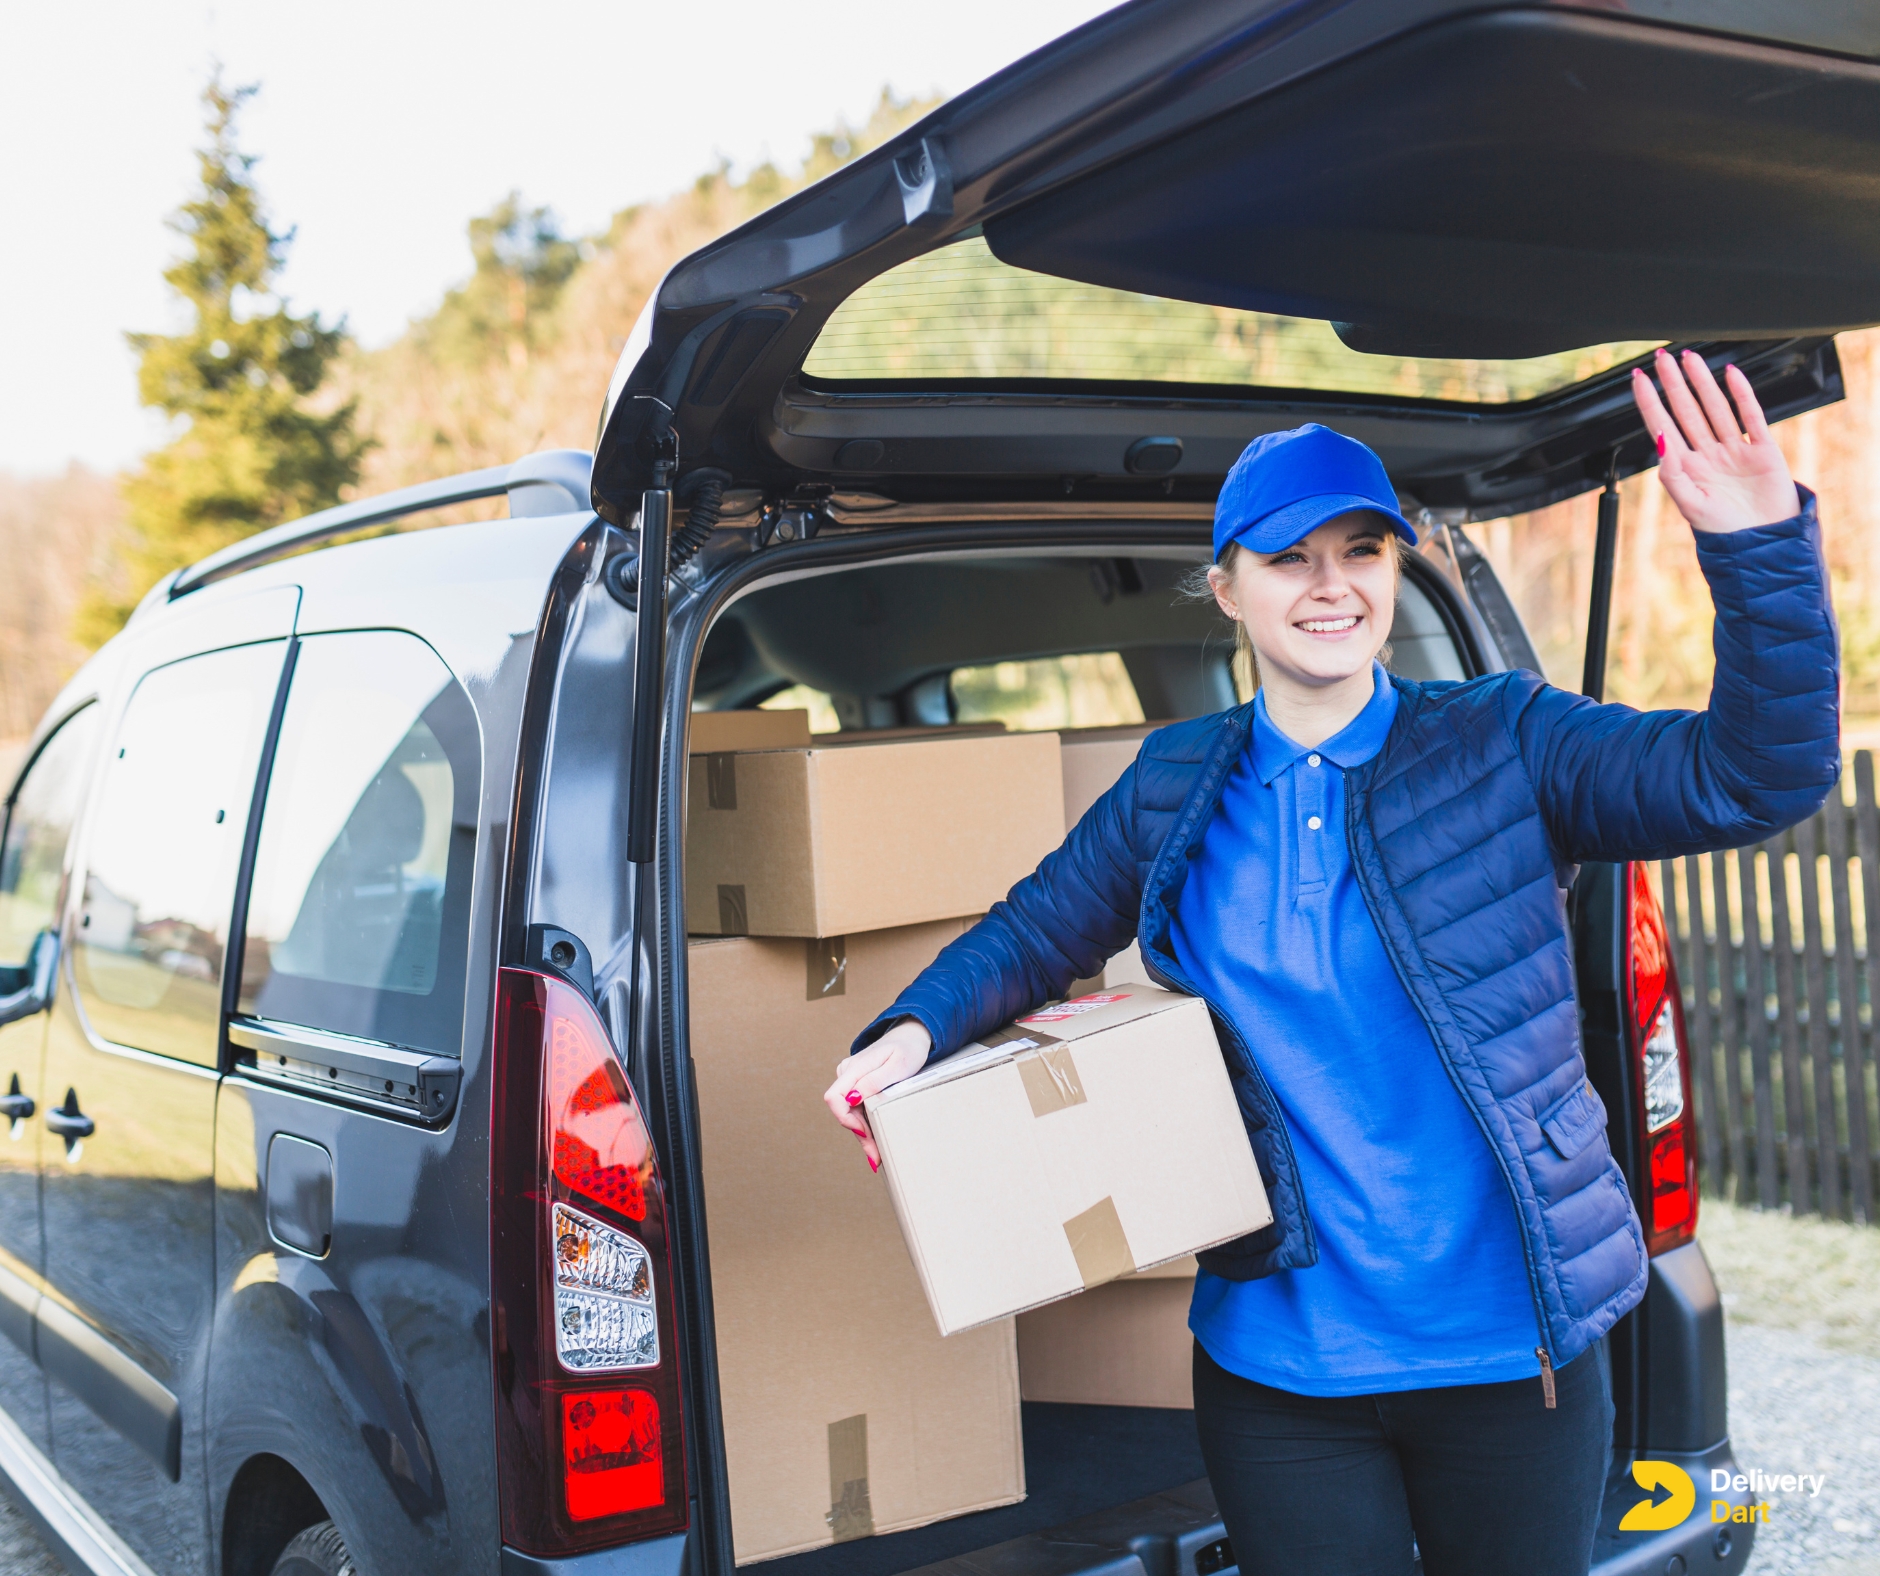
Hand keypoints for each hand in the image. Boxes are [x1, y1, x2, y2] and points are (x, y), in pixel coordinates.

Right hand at [824, 1019, 931, 1170]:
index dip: (845, 1119)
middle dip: (857, 1134)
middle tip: (874, 1157)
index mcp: (854, 1067)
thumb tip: (851, 1098)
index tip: (864, 1133)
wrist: (912, 1036)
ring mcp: (851, 1078)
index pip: (834, 1098)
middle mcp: (847, 1072)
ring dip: (862, 1132)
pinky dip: (865, 1123)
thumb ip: (873, 1081)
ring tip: (876, 1154)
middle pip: (842, 1110)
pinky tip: (874, 1138)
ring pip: (849, 1111)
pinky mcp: (857, 1083)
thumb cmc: (908, 1049)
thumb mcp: (897, 1066)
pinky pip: (856, 1106)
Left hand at [1630, 348, 1799, 533]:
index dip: (1650, 402)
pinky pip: (1750, 416)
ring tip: (1689, 358)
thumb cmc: (1723, 532)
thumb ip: (1672, 473)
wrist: (1763, 544)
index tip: (1637, 379)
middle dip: (1673, 383)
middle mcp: (1708, 454)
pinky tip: (1730, 374)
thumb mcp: (1690, 504)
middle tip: (1661, 357)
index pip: (1663, 426)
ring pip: (1715, 408)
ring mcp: (1735, 450)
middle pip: (1687, 410)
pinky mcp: (1763, 450)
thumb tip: (1659, 439)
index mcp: (1687, 468)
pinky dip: (1741, 394)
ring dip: (1702, 382)